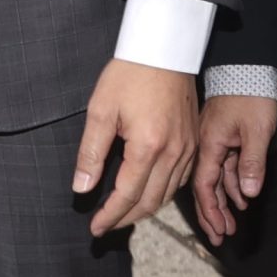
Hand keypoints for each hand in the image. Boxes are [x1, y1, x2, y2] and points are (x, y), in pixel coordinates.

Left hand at [72, 60, 196, 237]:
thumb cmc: (130, 74)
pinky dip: (162, 193)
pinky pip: (180, 180)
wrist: (164, 49)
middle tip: (105, 226)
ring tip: (122, 215)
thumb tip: (81, 188)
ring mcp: (188, 148)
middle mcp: (174, 153)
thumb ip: (91, 153)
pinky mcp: (194, 142)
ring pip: (167, 194)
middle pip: (150, 202)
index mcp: (149, 146)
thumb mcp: (101, 110)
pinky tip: (147, 193)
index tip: (94, 228)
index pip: (127, 195)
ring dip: (144, 209)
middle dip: (126, 219)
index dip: (109, 216)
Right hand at [191, 94, 276, 245]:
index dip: (210, 211)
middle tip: (220, 237)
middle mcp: (206, 146)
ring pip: (214, 179)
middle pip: (206, 188)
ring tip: (230, 224)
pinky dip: (229, 185)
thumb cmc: (250, 96)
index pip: (205, 186)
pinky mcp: (220, 138)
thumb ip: (251, 162)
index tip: (217, 231)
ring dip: (222, 202)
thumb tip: (248, 194)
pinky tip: (239, 197)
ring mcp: (213, 143)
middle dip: (212, 214)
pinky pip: (222, 168)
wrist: (245, 69)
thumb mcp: (256, 130)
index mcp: (210, 145)